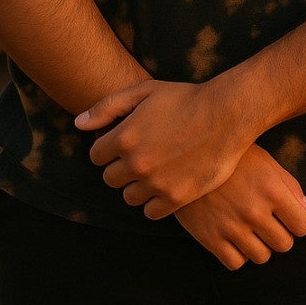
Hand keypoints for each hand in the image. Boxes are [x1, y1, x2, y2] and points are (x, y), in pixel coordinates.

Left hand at [75, 79, 254, 218]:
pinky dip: (155, 202)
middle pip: (110, 179)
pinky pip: (151, 212)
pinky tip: (166, 185)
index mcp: (123, 138)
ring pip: (129, 197)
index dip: (109, 149)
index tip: (125, 143)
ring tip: (155, 170)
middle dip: (121, 168)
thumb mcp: (144, 92)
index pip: (96, 156)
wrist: (226, 114)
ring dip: (137, 186)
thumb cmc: (185, 98)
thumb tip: (79, 124)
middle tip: (142, 156)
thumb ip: (107, 107)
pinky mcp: (176, 198)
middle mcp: (136, 164)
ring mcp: (156, 183)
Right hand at [177, 145, 305, 269]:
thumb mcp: (263, 161)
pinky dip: (237, 254)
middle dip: (279, 235)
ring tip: (249, 229)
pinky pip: (236, 263)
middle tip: (267, 223)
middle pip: (283, 245)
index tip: (287, 218)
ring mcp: (232, 227)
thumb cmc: (230, 157)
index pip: (302, 226)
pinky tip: (233, 237)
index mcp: (272, 190)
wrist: (185, 157)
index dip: (297, 222)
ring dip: (259, 246)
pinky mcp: (210, 238)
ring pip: (261, 257)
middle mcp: (255, 211)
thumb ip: (289, 185)